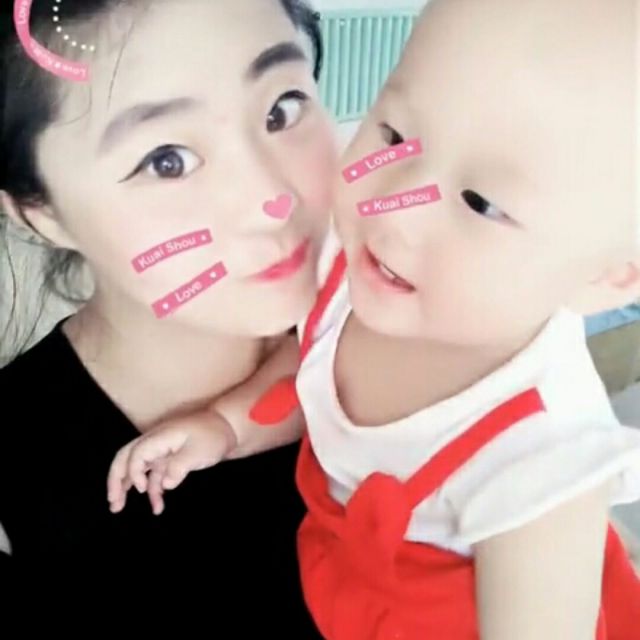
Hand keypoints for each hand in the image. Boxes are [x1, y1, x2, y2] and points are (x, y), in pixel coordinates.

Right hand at [107, 409, 236, 514]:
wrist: (228, 428)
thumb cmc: (213, 436)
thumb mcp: (198, 451)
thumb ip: (179, 467)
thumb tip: (165, 484)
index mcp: (160, 437)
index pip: (136, 454)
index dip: (133, 473)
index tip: (142, 490)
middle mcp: (156, 442)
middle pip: (125, 457)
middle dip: (115, 479)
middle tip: (112, 502)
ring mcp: (161, 450)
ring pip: (136, 468)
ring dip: (126, 487)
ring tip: (118, 508)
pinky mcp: (169, 459)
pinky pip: (154, 475)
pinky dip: (153, 491)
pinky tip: (157, 507)